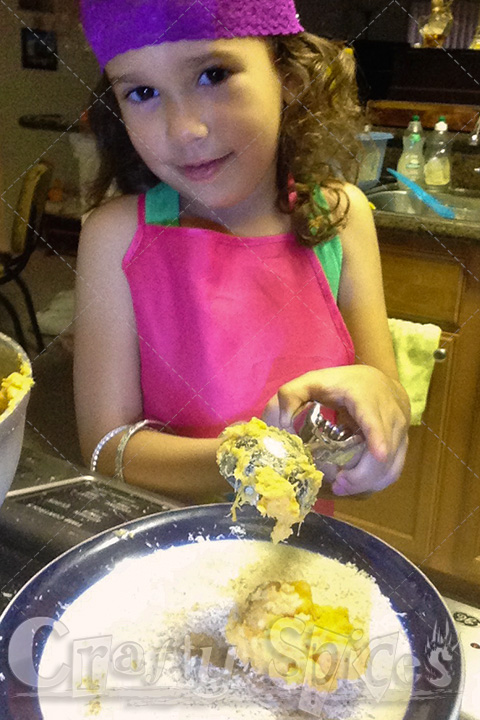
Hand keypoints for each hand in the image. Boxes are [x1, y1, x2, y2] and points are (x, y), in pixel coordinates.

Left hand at [262, 365, 410, 495]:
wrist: (378, 383)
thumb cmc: (342, 383)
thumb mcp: (313, 381)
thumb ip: (291, 394)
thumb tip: (281, 421)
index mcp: (367, 399)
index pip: (376, 419)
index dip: (379, 437)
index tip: (379, 454)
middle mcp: (390, 416)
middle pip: (384, 453)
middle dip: (363, 475)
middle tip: (338, 485)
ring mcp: (399, 433)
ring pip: (391, 467)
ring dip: (368, 483)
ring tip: (343, 487)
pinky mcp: (402, 447)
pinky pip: (393, 471)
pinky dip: (375, 483)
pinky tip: (355, 485)